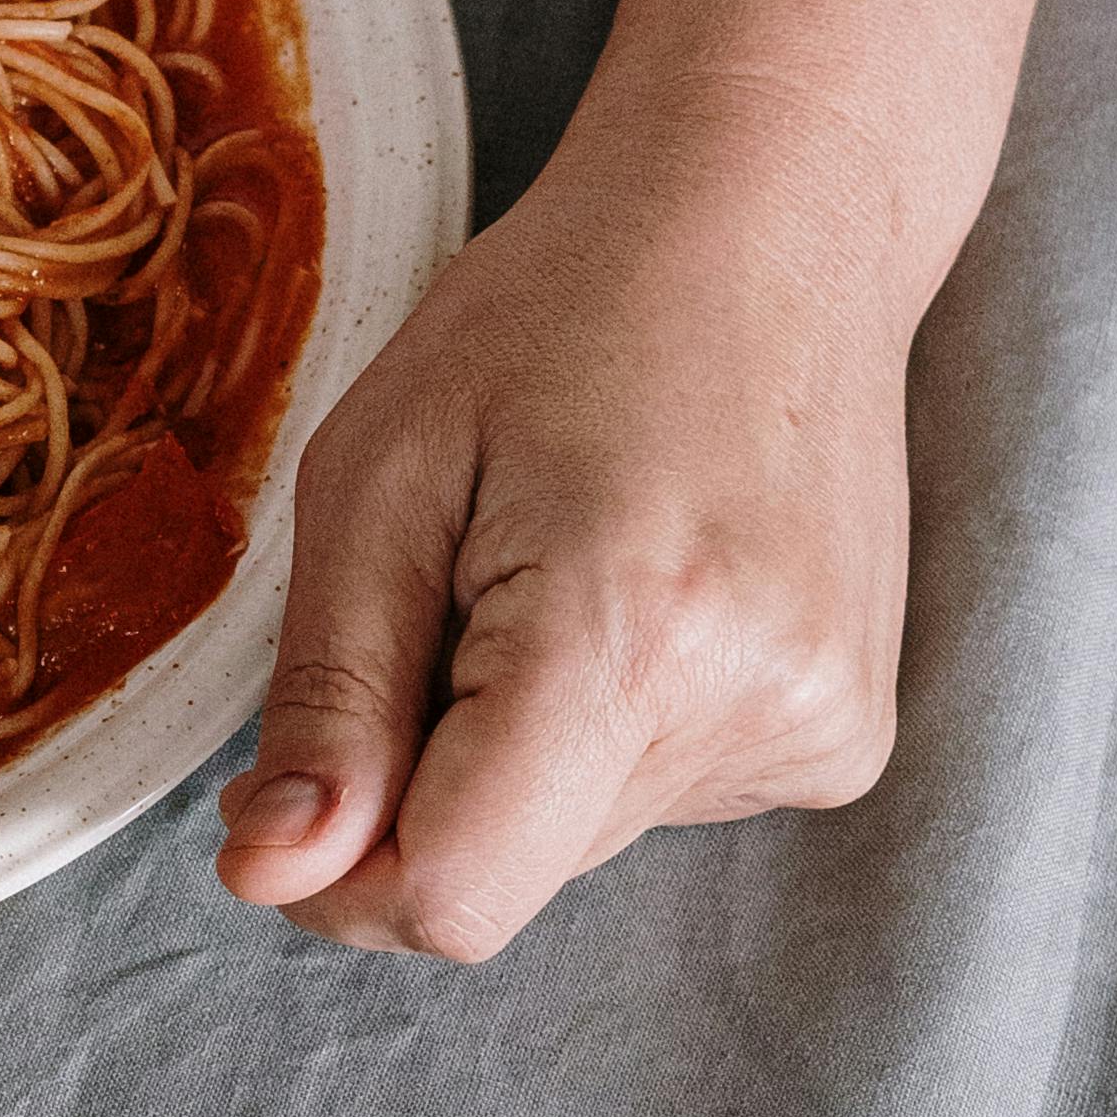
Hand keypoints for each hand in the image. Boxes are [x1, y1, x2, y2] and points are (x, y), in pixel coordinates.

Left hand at [216, 0, 1065, 961]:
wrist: (775, 219)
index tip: (301, 774)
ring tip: (563, 559)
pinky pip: (656, 794)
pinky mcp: (847, 734)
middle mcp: (754, 703)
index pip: (452, 897)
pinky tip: (639, 584)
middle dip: (428, 772)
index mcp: (629, 632)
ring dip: (518, 738)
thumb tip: (269, 877)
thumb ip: (327, 695)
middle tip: (455, 587)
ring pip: (572, 837)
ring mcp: (823, 727)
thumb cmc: (556, 313)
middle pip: (503, 870)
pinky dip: (605, 722)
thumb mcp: (378, 474)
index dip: (340, 871)